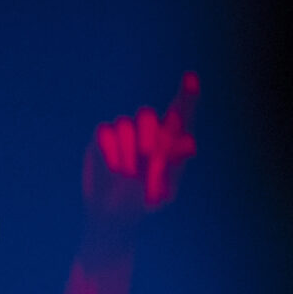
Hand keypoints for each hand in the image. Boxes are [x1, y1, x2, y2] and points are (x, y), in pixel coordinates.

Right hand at [84, 73, 197, 229]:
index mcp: (169, 142)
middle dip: (149, 132)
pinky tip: (114, 168)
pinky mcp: (101, 140)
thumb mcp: (166, 190)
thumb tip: (188, 141)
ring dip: (127, 149)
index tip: (192, 78)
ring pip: (124, 124)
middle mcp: (146, 134)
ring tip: (128, 173)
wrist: (113, 215)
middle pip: (147, 115)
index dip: (187, 94)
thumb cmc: (144, 203)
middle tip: (149, 153)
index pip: (179, 112)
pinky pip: (105, 132)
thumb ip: (175, 164)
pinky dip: (111, 151)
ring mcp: (122, 136)